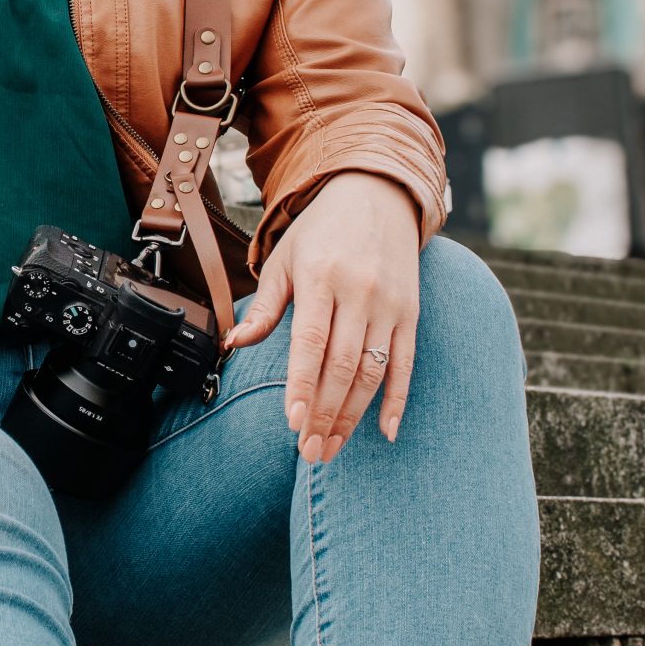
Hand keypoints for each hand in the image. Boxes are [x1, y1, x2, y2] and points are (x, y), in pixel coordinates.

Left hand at [223, 172, 419, 459]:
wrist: (376, 194)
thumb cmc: (320, 232)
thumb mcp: (284, 259)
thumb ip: (265, 306)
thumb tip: (233, 344)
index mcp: (320, 276)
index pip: (311, 341)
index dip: (304, 384)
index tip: (293, 422)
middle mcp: (359, 291)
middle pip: (343, 364)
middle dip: (326, 413)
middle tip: (309, 451)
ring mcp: (389, 303)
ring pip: (372, 370)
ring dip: (352, 415)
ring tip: (331, 448)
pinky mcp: (411, 313)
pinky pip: (405, 363)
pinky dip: (396, 400)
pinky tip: (384, 432)